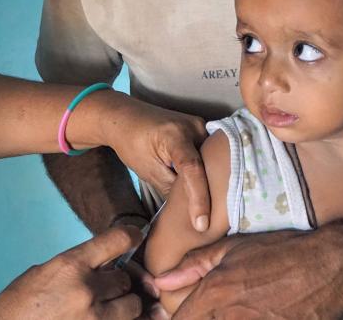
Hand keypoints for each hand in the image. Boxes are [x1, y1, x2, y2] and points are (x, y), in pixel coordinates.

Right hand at [0, 226, 144, 319]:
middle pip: (126, 279)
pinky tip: (106, 318)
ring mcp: (94, 318)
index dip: (131, 236)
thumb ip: (76, 267)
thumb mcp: (43, 273)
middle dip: (119, 283)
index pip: (116, 241)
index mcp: (70, 265)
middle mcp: (86, 290)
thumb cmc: (17, 306)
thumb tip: (104, 265)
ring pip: (132, 306)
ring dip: (124, 307)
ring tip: (106, 309)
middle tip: (107, 288)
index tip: (135, 237)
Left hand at [104, 98, 210, 231]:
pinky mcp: (202, 129)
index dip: (199, 198)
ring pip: (213, 161)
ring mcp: (201, 125)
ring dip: (215, 182)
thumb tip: (190, 212)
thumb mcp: (148, 171)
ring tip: (216, 209)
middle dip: (214, 194)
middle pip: (210, 165)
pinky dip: (211, 171)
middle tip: (214, 222)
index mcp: (175, 135)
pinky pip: (211, 154)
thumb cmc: (132, 143)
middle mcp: (194, 126)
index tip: (201, 224)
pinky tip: (213, 190)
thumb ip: (172, 189)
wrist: (126, 117)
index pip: (192, 169)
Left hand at [153, 229, 342, 318]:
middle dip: (201, 319)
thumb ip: (194, 265)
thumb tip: (160, 279)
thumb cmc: (280, 251)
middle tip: (210, 310)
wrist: (330, 267)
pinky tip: (258, 313)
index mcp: (216, 292)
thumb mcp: (233, 248)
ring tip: (237, 310)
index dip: (174, 319)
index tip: (174, 315)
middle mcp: (231, 316)